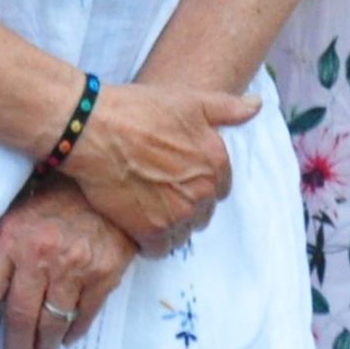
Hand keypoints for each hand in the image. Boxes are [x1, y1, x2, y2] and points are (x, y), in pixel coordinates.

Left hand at [0, 177, 137, 348]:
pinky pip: (84, 316)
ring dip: (43, 347)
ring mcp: (74, 268)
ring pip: (52, 322)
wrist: (109, 183)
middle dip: (15, 348)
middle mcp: (40, 256)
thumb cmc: (54, 199)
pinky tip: (65, 340)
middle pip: (19, 316)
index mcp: (10, 238)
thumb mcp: (17, 212)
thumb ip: (1, 248)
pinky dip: (73, 333)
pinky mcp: (104, 275)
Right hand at [55, 79, 254, 252]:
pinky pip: (161, 248)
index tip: (178, 176)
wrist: (92, 129)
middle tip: (159, 191)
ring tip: (146, 209)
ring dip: (170, 224)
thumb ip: (227, 107)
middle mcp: (203, 191)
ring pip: (184, 232)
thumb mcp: (189, 100)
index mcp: (216, 161)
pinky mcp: (151, 231)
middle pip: (203, 211)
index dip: (198, 181)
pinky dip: (151, 241)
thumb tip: (257, 105)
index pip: (220, 187)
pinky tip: (136, 225)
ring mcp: (178, 214)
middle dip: (186, 204)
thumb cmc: (137, 110)